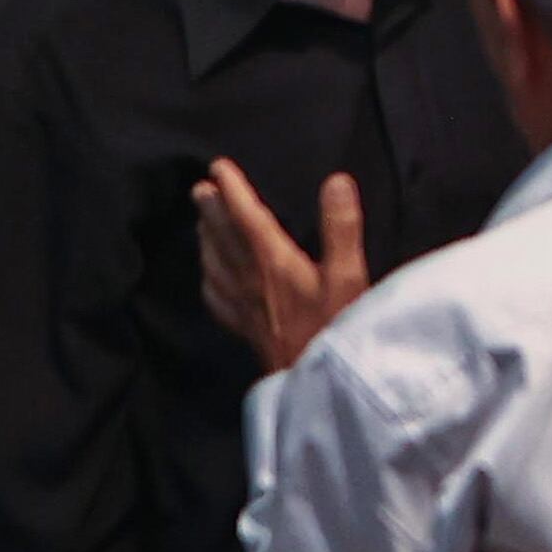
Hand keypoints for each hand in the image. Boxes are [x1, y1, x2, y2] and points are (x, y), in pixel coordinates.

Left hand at [194, 159, 365, 373]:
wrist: (316, 384)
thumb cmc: (336, 328)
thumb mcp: (349, 276)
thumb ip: (341, 228)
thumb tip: (336, 181)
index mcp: (273, 261)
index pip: (246, 217)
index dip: (232, 190)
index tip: (218, 167)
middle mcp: (250, 279)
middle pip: (223, 237)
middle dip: (212, 209)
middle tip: (201, 188)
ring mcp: (243, 306)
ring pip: (215, 263)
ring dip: (206, 238)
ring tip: (201, 222)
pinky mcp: (244, 327)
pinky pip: (216, 297)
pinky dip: (208, 279)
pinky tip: (209, 277)